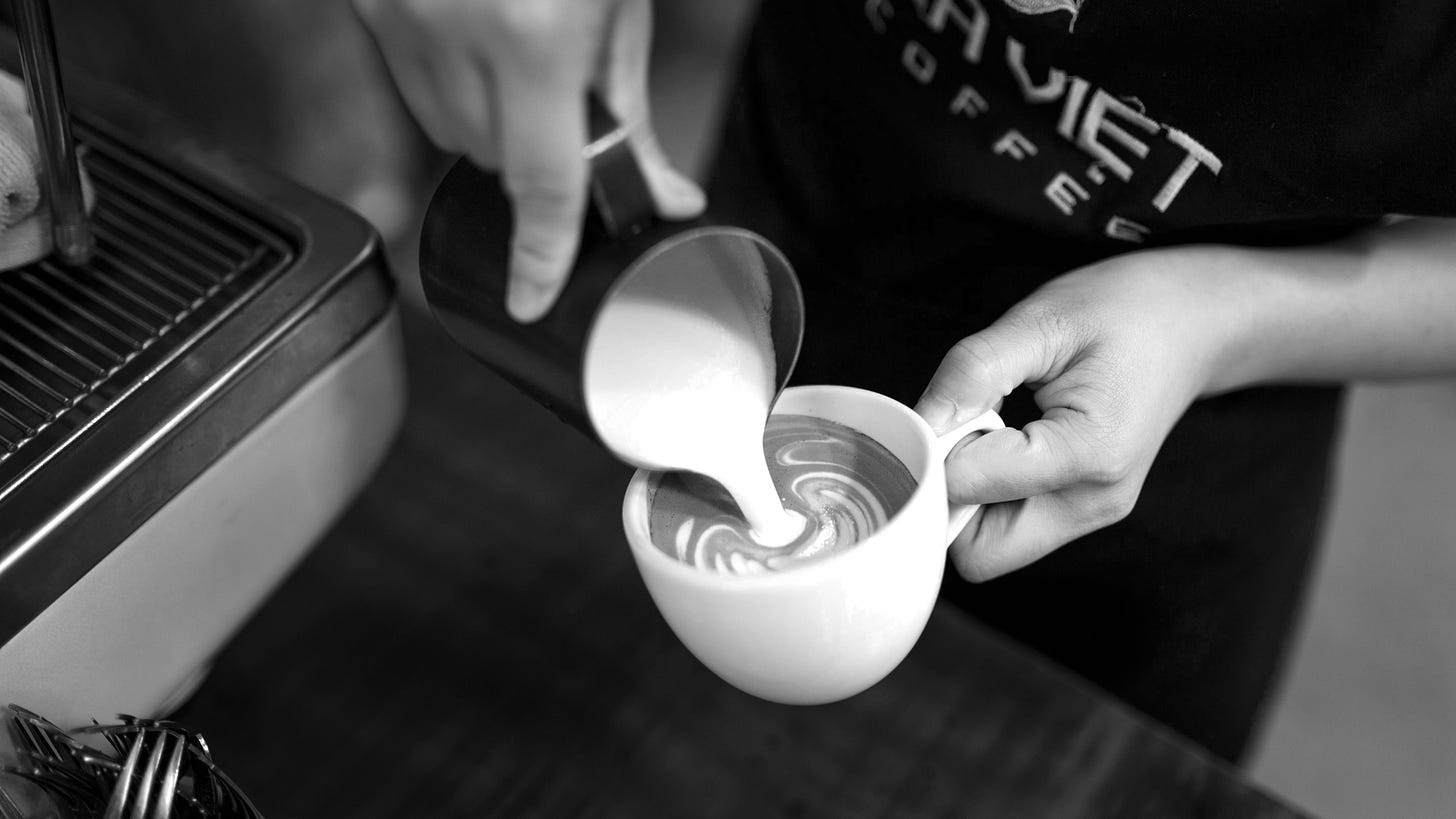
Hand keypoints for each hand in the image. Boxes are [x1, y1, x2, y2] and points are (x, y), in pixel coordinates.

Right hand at [353, 0, 704, 319]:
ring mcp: (400, 17)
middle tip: (559, 86)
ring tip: (518, 40)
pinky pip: (412, 84)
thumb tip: (660, 194)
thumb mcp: (618, 10)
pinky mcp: (370, 5)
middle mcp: (455, 31)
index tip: (532, 298)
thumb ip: (630, 112)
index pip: (543, 184)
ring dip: (491, 118)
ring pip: (449, 131)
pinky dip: (448, 78)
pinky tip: (476, 24)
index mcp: (535, 38)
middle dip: (537, 148)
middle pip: (498, 161)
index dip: (541, 255)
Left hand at [915, 249, 1241, 581]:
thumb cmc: (1127, 311)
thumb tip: (918, 424)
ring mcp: (1091, 514)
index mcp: (1088, 454)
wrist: (1195, 323)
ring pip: (990, 550)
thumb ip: (973, 372)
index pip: (968, 488)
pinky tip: (1003, 443)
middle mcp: (1094, 502)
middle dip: (946, 498)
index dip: (936, 447)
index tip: (949, 405)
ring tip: (990, 429)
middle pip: (978, 554)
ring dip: (966, 498)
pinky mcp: (1082, 512)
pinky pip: (1009, 529)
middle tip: (960, 429)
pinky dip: (988, 496)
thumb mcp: (1042, 320)